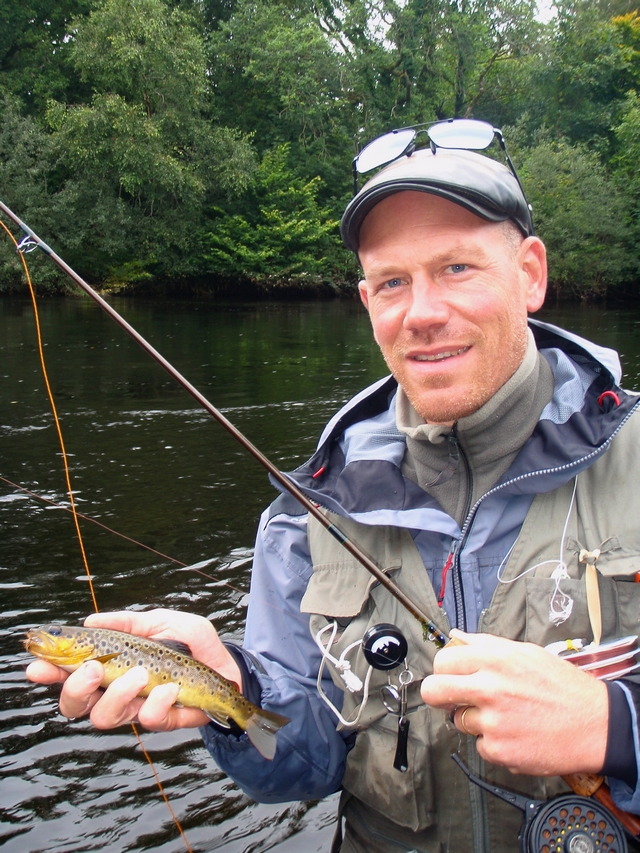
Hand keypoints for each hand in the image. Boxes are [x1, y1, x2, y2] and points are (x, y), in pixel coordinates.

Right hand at [25, 609, 241, 731]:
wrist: (228, 664)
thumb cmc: (191, 642)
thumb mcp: (161, 621)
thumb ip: (127, 622)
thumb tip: (90, 621)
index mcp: (110, 665)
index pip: (69, 673)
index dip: (49, 672)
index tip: (37, 666)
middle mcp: (116, 691)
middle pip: (75, 704)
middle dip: (76, 688)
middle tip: (93, 668)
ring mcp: (137, 708)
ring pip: (105, 716)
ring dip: (119, 693)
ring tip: (141, 673)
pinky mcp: (163, 721)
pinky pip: (148, 719)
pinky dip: (157, 701)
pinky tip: (172, 687)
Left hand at [420, 630, 608, 776]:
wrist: (595, 724)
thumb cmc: (561, 687)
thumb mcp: (525, 652)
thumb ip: (485, 644)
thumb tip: (456, 637)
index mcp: (494, 659)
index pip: (442, 661)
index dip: (443, 669)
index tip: (450, 675)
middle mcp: (490, 688)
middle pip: (434, 691)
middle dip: (438, 695)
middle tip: (452, 698)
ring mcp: (492, 721)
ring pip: (458, 721)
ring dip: (475, 720)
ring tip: (504, 716)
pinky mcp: (498, 749)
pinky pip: (480, 745)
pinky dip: (494, 742)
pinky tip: (515, 733)